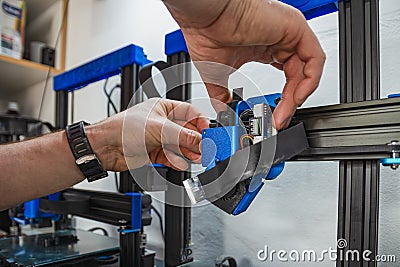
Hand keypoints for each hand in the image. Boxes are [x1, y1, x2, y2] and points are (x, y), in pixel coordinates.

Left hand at [87, 98, 208, 171]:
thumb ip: (183, 136)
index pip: (190, 113)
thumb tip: (202, 141)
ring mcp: (158, 138)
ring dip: (188, 152)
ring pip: (180, 146)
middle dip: (196, 141)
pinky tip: (180, 163)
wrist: (105, 148)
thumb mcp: (159, 129)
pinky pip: (171, 157)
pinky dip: (176, 161)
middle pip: (187, 131)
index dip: (200, 123)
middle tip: (205, 149)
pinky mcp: (155, 153)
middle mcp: (162, 122)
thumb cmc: (122, 129)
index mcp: (163, 108)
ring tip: (196, 157)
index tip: (208, 133)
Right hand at [164, 0, 325, 128]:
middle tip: (279, 121)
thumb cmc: (207, 33)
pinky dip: (310, 82)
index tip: (273, 119)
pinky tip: (296, 97)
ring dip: (298, 97)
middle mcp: (279, 40)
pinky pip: (315, 60)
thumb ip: (223, 95)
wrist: (204, 16)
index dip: (282, 100)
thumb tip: (223, 111)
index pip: (286, 77)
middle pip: (298, 77)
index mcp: (265, 48)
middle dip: (290, 103)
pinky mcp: (295, 28)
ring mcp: (289, 33)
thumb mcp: (217, 74)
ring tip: (284, 113)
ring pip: (308, 70)